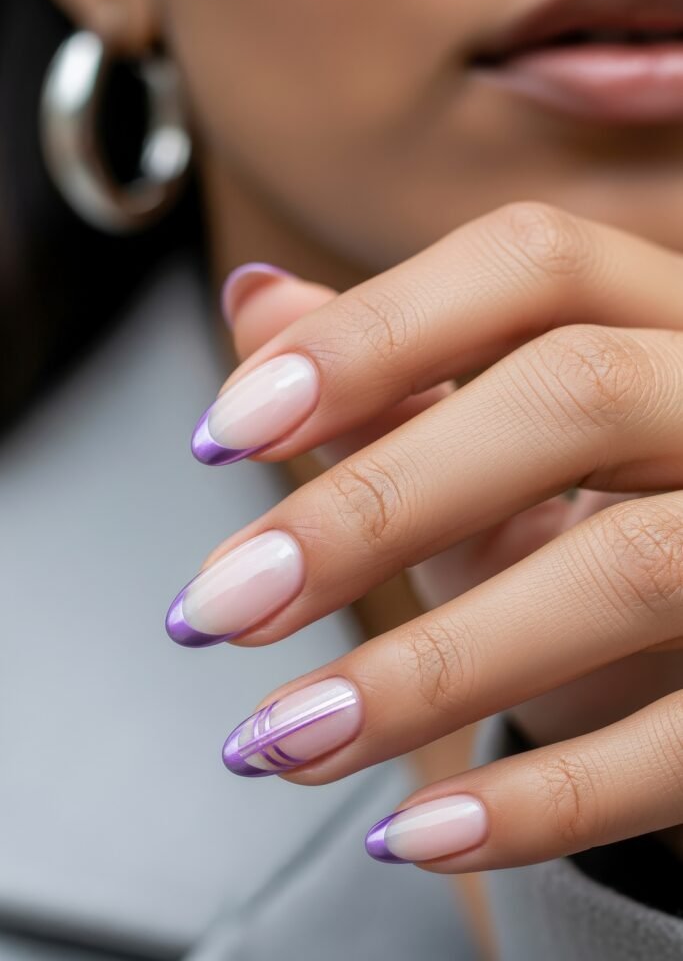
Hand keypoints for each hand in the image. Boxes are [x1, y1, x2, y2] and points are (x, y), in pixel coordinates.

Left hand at [168, 203, 682, 870]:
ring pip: (628, 569)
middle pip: (573, 393)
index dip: (371, 336)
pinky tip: (412, 831)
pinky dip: (546, 800)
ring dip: (429, 668)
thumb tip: (256, 306)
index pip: (528, 265)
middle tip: (222, 604)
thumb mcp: (498, 448)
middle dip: (376, 502)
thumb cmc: (597, 514)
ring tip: (281, 734)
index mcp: (654, 317)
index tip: (226, 434)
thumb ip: (389, 379)